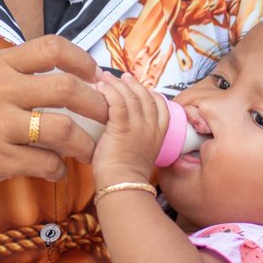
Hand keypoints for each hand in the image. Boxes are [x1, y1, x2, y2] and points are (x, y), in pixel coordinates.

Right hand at [0, 34, 108, 205]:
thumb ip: (15, 75)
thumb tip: (63, 77)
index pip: (52, 48)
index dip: (82, 60)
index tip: (96, 74)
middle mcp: (0, 90)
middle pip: (67, 89)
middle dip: (97, 104)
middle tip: (108, 115)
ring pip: (62, 129)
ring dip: (85, 143)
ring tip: (91, 151)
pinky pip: (44, 163)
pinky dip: (59, 168)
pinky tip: (57, 169)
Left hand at [91, 73, 166, 189]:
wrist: (122, 186)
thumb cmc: (125, 177)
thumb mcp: (141, 155)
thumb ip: (138, 140)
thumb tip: (123, 131)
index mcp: (159, 135)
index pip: (161, 106)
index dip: (151, 93)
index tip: (141, 87)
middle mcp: (151, 128)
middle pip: (146, 96)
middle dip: (133, 84)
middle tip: (122, 77)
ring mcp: (138, 126)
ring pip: (131, 96)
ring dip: (118, 84)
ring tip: (107, 78)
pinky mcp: (122, 127)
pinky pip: (118, 101)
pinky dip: (110, 91)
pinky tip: (101, 87)